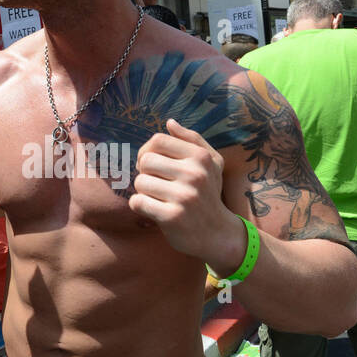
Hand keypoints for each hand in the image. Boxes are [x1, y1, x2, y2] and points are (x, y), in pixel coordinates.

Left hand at [127, 119, 241, 266]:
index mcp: (201, 157)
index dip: (148, 151)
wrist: (218, 233)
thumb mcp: (211, 163)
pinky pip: (138, 202)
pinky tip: (153, 210)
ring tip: (156, 198)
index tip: (152, 164)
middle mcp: (194, 174)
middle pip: (145, 161)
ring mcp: (184, 196)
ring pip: (140, 182)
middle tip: (155, 184)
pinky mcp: (172, 217)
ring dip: (142, 191)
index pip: (158, 141)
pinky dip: (140, 206)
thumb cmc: (210, 194)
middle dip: (145, 173)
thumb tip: (169, 122)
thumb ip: (192, 139)